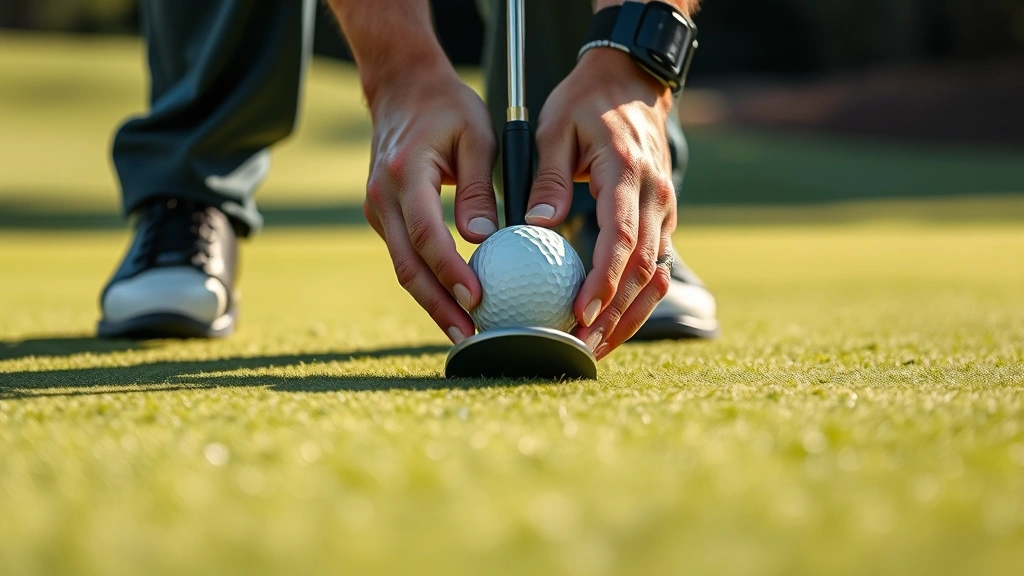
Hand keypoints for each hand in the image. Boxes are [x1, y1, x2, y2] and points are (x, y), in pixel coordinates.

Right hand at [362, 64, 498, 343]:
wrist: (401, 87)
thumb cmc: (446, 107)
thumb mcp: (476, 135)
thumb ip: (477, 189)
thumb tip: (485, 239)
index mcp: (405, 173)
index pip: (426, 234)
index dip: (451, 271)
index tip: (477, 299)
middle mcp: (382, 196)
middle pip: (407, 265)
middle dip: (438, 306)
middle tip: (469, 336)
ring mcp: (377, 209)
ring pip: (403, 268)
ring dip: (431, 302)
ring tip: (464, 332)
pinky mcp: (383, 217)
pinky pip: (404, 257)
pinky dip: (427, 283)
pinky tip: (452, 304)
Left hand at [526, 49, 677, 359]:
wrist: (632, 80)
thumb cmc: (586, 102)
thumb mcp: (556, 128)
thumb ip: (549, 178)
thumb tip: (536, 224)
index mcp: (628, 173)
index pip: (621, 238)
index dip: (603, 280)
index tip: (579, 312)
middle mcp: (656, 196)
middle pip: (642, 269)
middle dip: (614, 314)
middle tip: (580, 346)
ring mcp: (666, 209)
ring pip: (654, 275)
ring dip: (628, 315)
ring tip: (595, 347)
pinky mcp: (663, 218)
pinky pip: (654, 266)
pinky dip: (636, 298)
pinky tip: (611, 323)